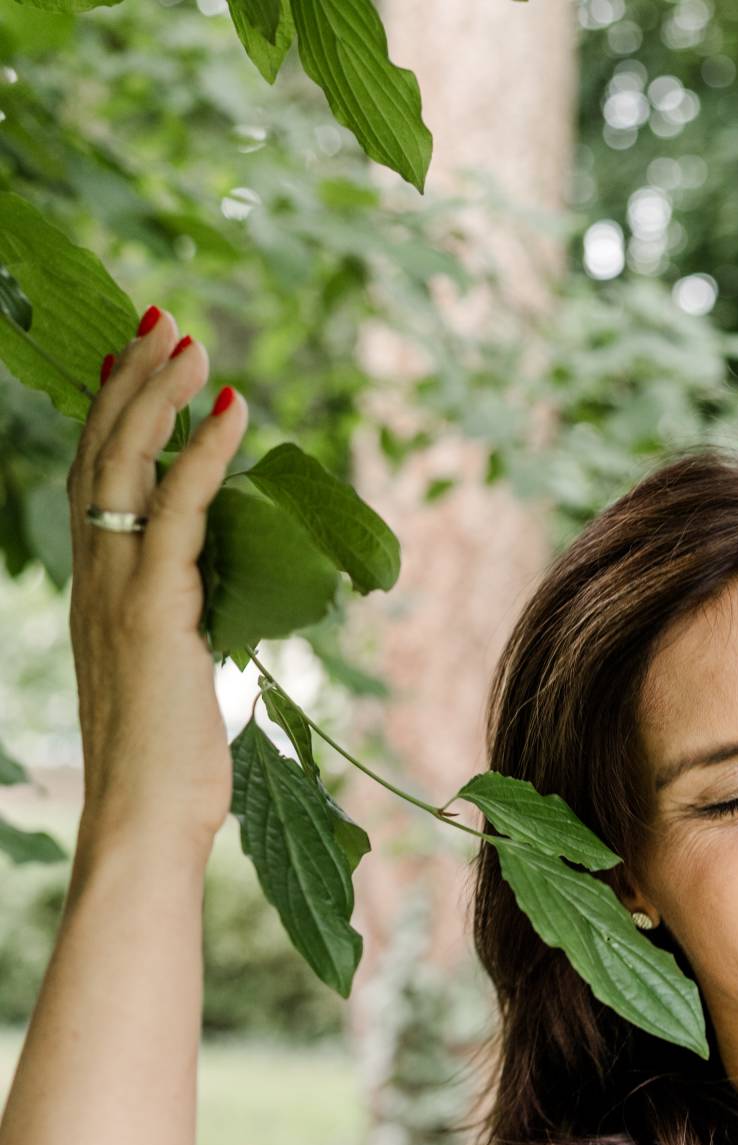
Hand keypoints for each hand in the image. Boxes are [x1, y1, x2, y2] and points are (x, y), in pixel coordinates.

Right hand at [65, 304, 250, 862]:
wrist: (143, 816)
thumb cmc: (170, 768)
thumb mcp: (179, 679)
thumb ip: (190, 631)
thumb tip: (223, 617)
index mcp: (98, 589)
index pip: (95, 480)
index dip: (111, 415)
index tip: (132, 360)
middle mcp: (95, 575)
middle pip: (101, 452)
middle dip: (130, 380)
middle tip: (163, 322)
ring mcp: (118, 587)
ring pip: (128, 464)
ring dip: (159, 393)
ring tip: (189, 339)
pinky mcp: (154, 606)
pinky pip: (179, 507)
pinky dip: (205, 451)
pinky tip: (230, 406)